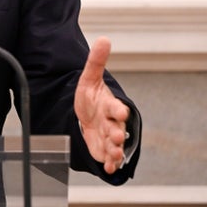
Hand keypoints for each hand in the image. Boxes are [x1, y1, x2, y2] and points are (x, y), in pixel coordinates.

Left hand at [74, 36, 129, 173]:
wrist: (86, 114)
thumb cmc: (91, 97)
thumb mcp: (89, 78)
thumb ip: (96, 61)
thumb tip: (104, 39)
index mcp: (110, 105)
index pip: (116, 107)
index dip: (118, 109)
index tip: (119, 110)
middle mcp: (112, 122)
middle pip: (117, 127)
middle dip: (116, 132)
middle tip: (115, 135)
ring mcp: (108, 137)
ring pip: (115, 145)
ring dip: (114, 150)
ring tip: (113, 153)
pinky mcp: (103, 149)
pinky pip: (109, 158)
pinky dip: (110, 163)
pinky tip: (109, 168)